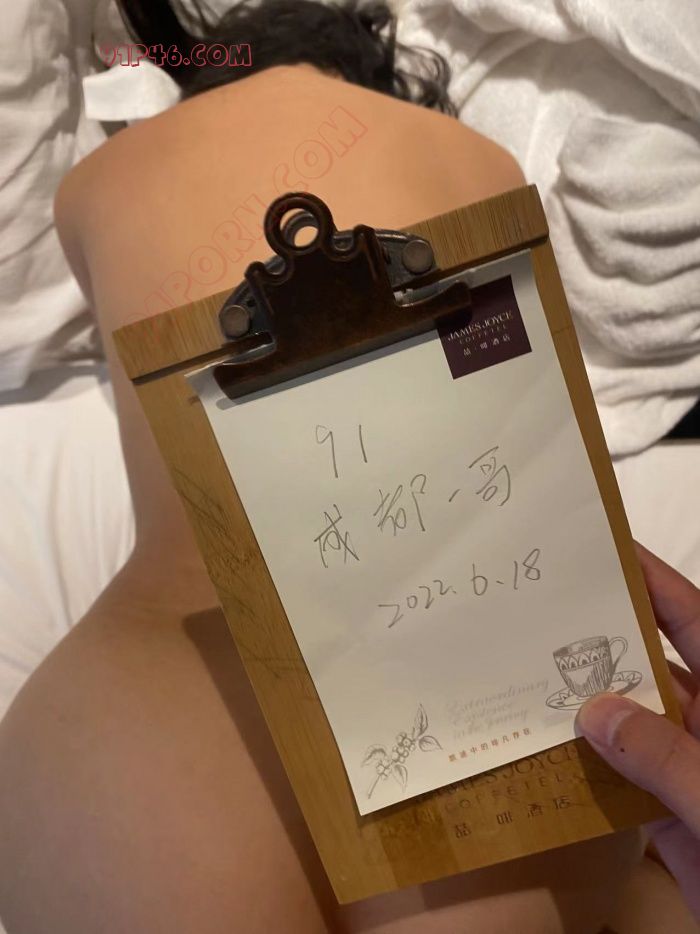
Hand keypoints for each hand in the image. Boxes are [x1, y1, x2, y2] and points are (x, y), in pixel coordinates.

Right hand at [575, 543, 699, 917]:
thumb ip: (667, 756)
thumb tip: (595, 713)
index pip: (693, 625)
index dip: (654, 582)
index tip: (607, 548)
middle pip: (650, 670)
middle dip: (600, 642)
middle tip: (540, 614)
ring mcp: (692, 775)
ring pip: (629, 729)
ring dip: (583, 713)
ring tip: (524, 679)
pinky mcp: (674, 823)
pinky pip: (621, 787)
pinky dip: (584, 776)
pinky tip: (543, 760)